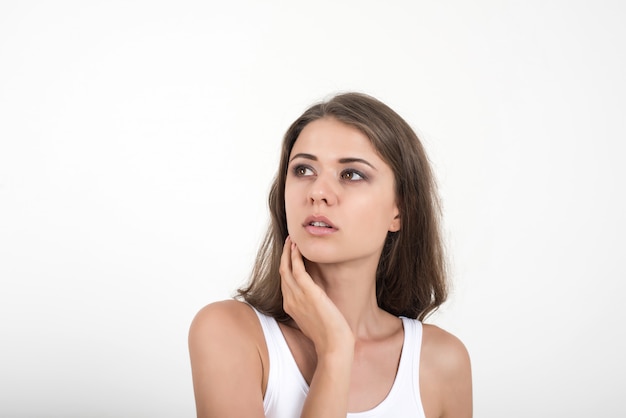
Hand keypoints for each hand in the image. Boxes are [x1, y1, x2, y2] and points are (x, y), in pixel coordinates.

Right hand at [279, 237, 354, 355]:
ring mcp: (297, 296)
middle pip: (282, 271)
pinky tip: (298, 248)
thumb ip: (310, 308)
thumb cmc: (328, 335)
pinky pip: (297, 269)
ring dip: (288, 251)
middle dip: (284, 254)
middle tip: (289, 240)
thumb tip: (315, 300)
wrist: (333, 345)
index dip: (285, 265)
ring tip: (292, 239)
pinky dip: (295, 256)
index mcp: (290, 306)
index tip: (290, 254)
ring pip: (286, 267)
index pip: (284, 281)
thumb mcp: (314, 319)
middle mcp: (289, 300)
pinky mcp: (308, 292)